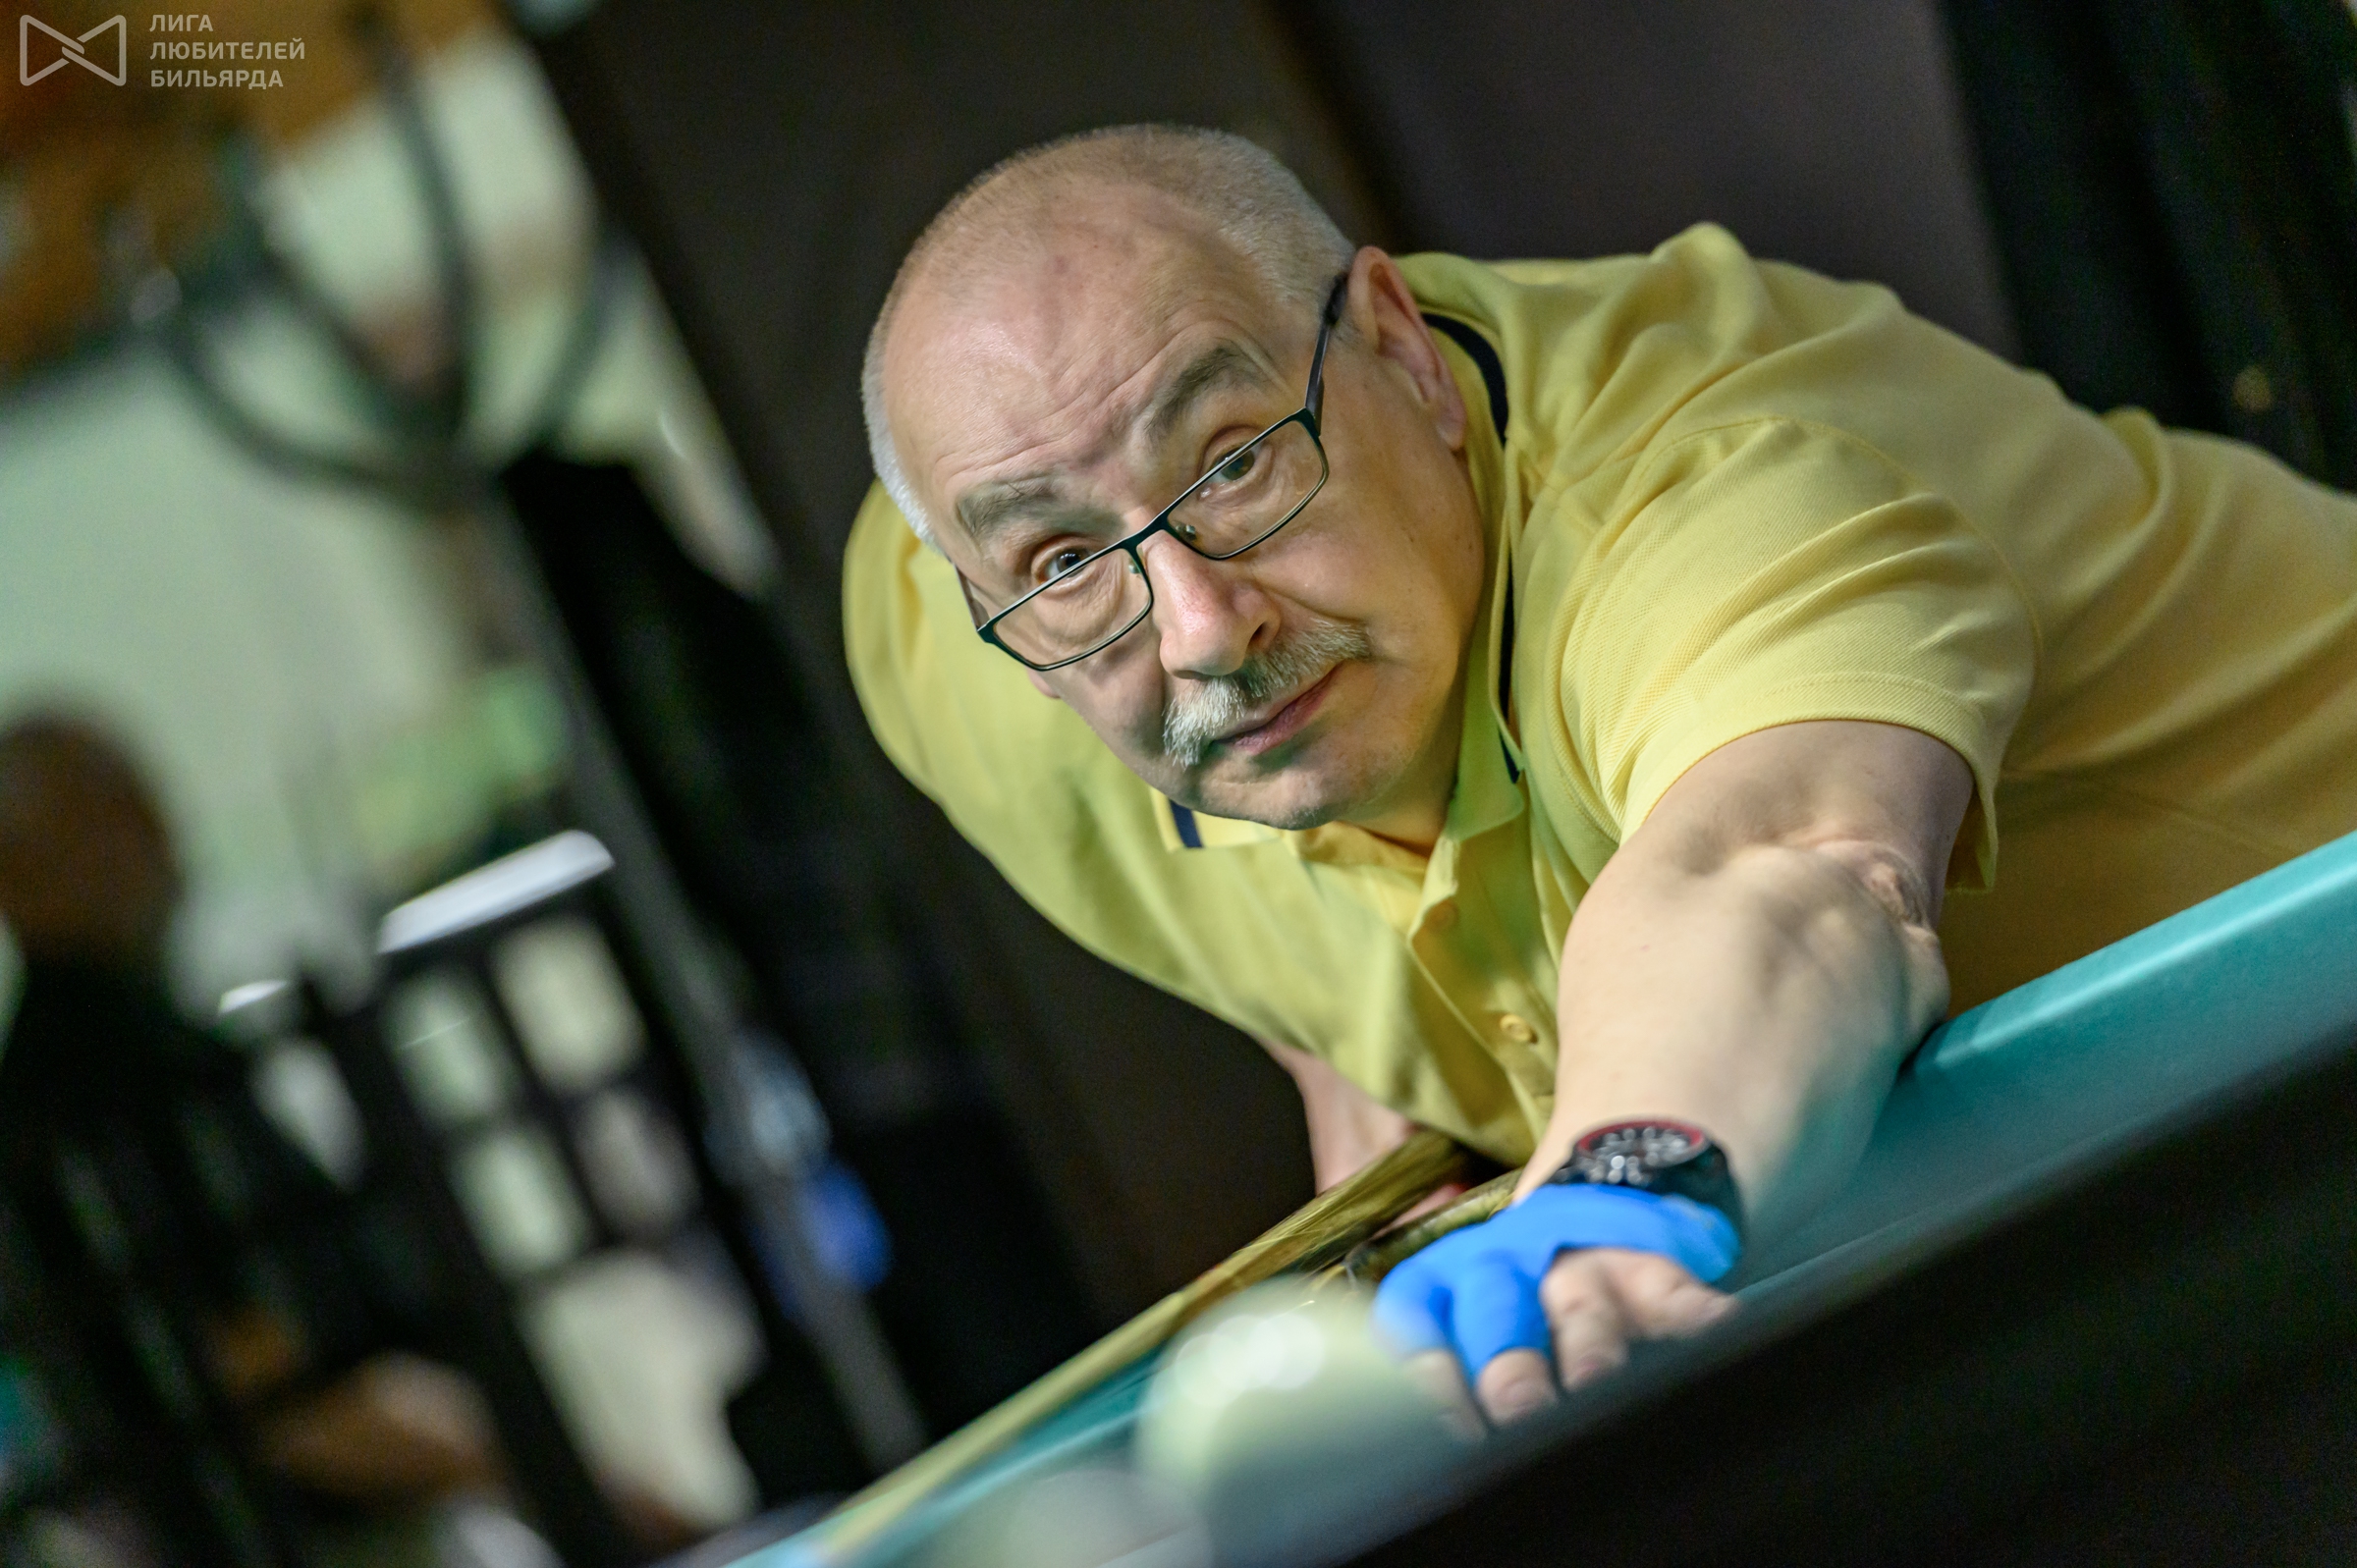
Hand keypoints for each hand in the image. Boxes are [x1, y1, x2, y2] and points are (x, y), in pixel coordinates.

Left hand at [1371, 1185, 1738, 1424]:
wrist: (1594, 1197)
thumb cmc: (1514, 1298)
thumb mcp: (1464, 1323)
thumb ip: (1452, 1381)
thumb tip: (1437, 1468)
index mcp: (1446, 1292)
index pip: (1420, 1334)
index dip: (1431, 1383)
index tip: (1443, 1434)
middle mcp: (1506, 1276)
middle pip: (1500, 1322)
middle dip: (1510, 1371)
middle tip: (1517, 1411)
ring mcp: (1583, 1272)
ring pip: (1582, 1314)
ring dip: (1590, 1352)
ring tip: (1597, 1384)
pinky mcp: (1652, 1273)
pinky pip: (1677, 1297)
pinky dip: (1700, 1319)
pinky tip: (1716, 1334)